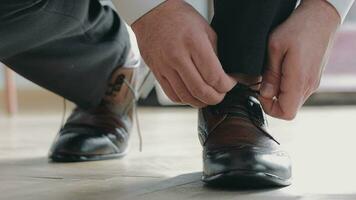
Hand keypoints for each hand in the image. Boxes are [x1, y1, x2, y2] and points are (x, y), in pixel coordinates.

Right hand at [132, 0, 234, 107]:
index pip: (214, 76)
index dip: (226, 85)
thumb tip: (224, 74)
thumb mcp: (205, 30)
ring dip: (201, 102)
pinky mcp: (157, 72)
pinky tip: (191, 94)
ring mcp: (165, 66)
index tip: (230, 83)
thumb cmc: (179, 18)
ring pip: (186, 97)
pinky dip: (185, 100)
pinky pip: (172, 95)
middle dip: (216, 98)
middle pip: (201, 91)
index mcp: (194, 43)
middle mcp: (178, 57)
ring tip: (208, 97)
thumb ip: (214, 53)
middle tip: (221, 94)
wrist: (152, 13)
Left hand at [259, 0, 339, 119]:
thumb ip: (270, 74)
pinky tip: (281, 71)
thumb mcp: (275, 47)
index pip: (286, 113)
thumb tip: (264, 93)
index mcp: (299, 80)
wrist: (321, 16)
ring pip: (293, 101)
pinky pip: (298, 92)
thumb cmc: (298, 27)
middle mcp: (309, 85)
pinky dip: (287, 87)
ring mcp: (313, 83)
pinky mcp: (314, 78)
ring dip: (279, 94)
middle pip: (288, 109)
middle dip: (272, 100)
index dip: (269, 108)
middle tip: (264, 82)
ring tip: (273, 74)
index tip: (261, 92)